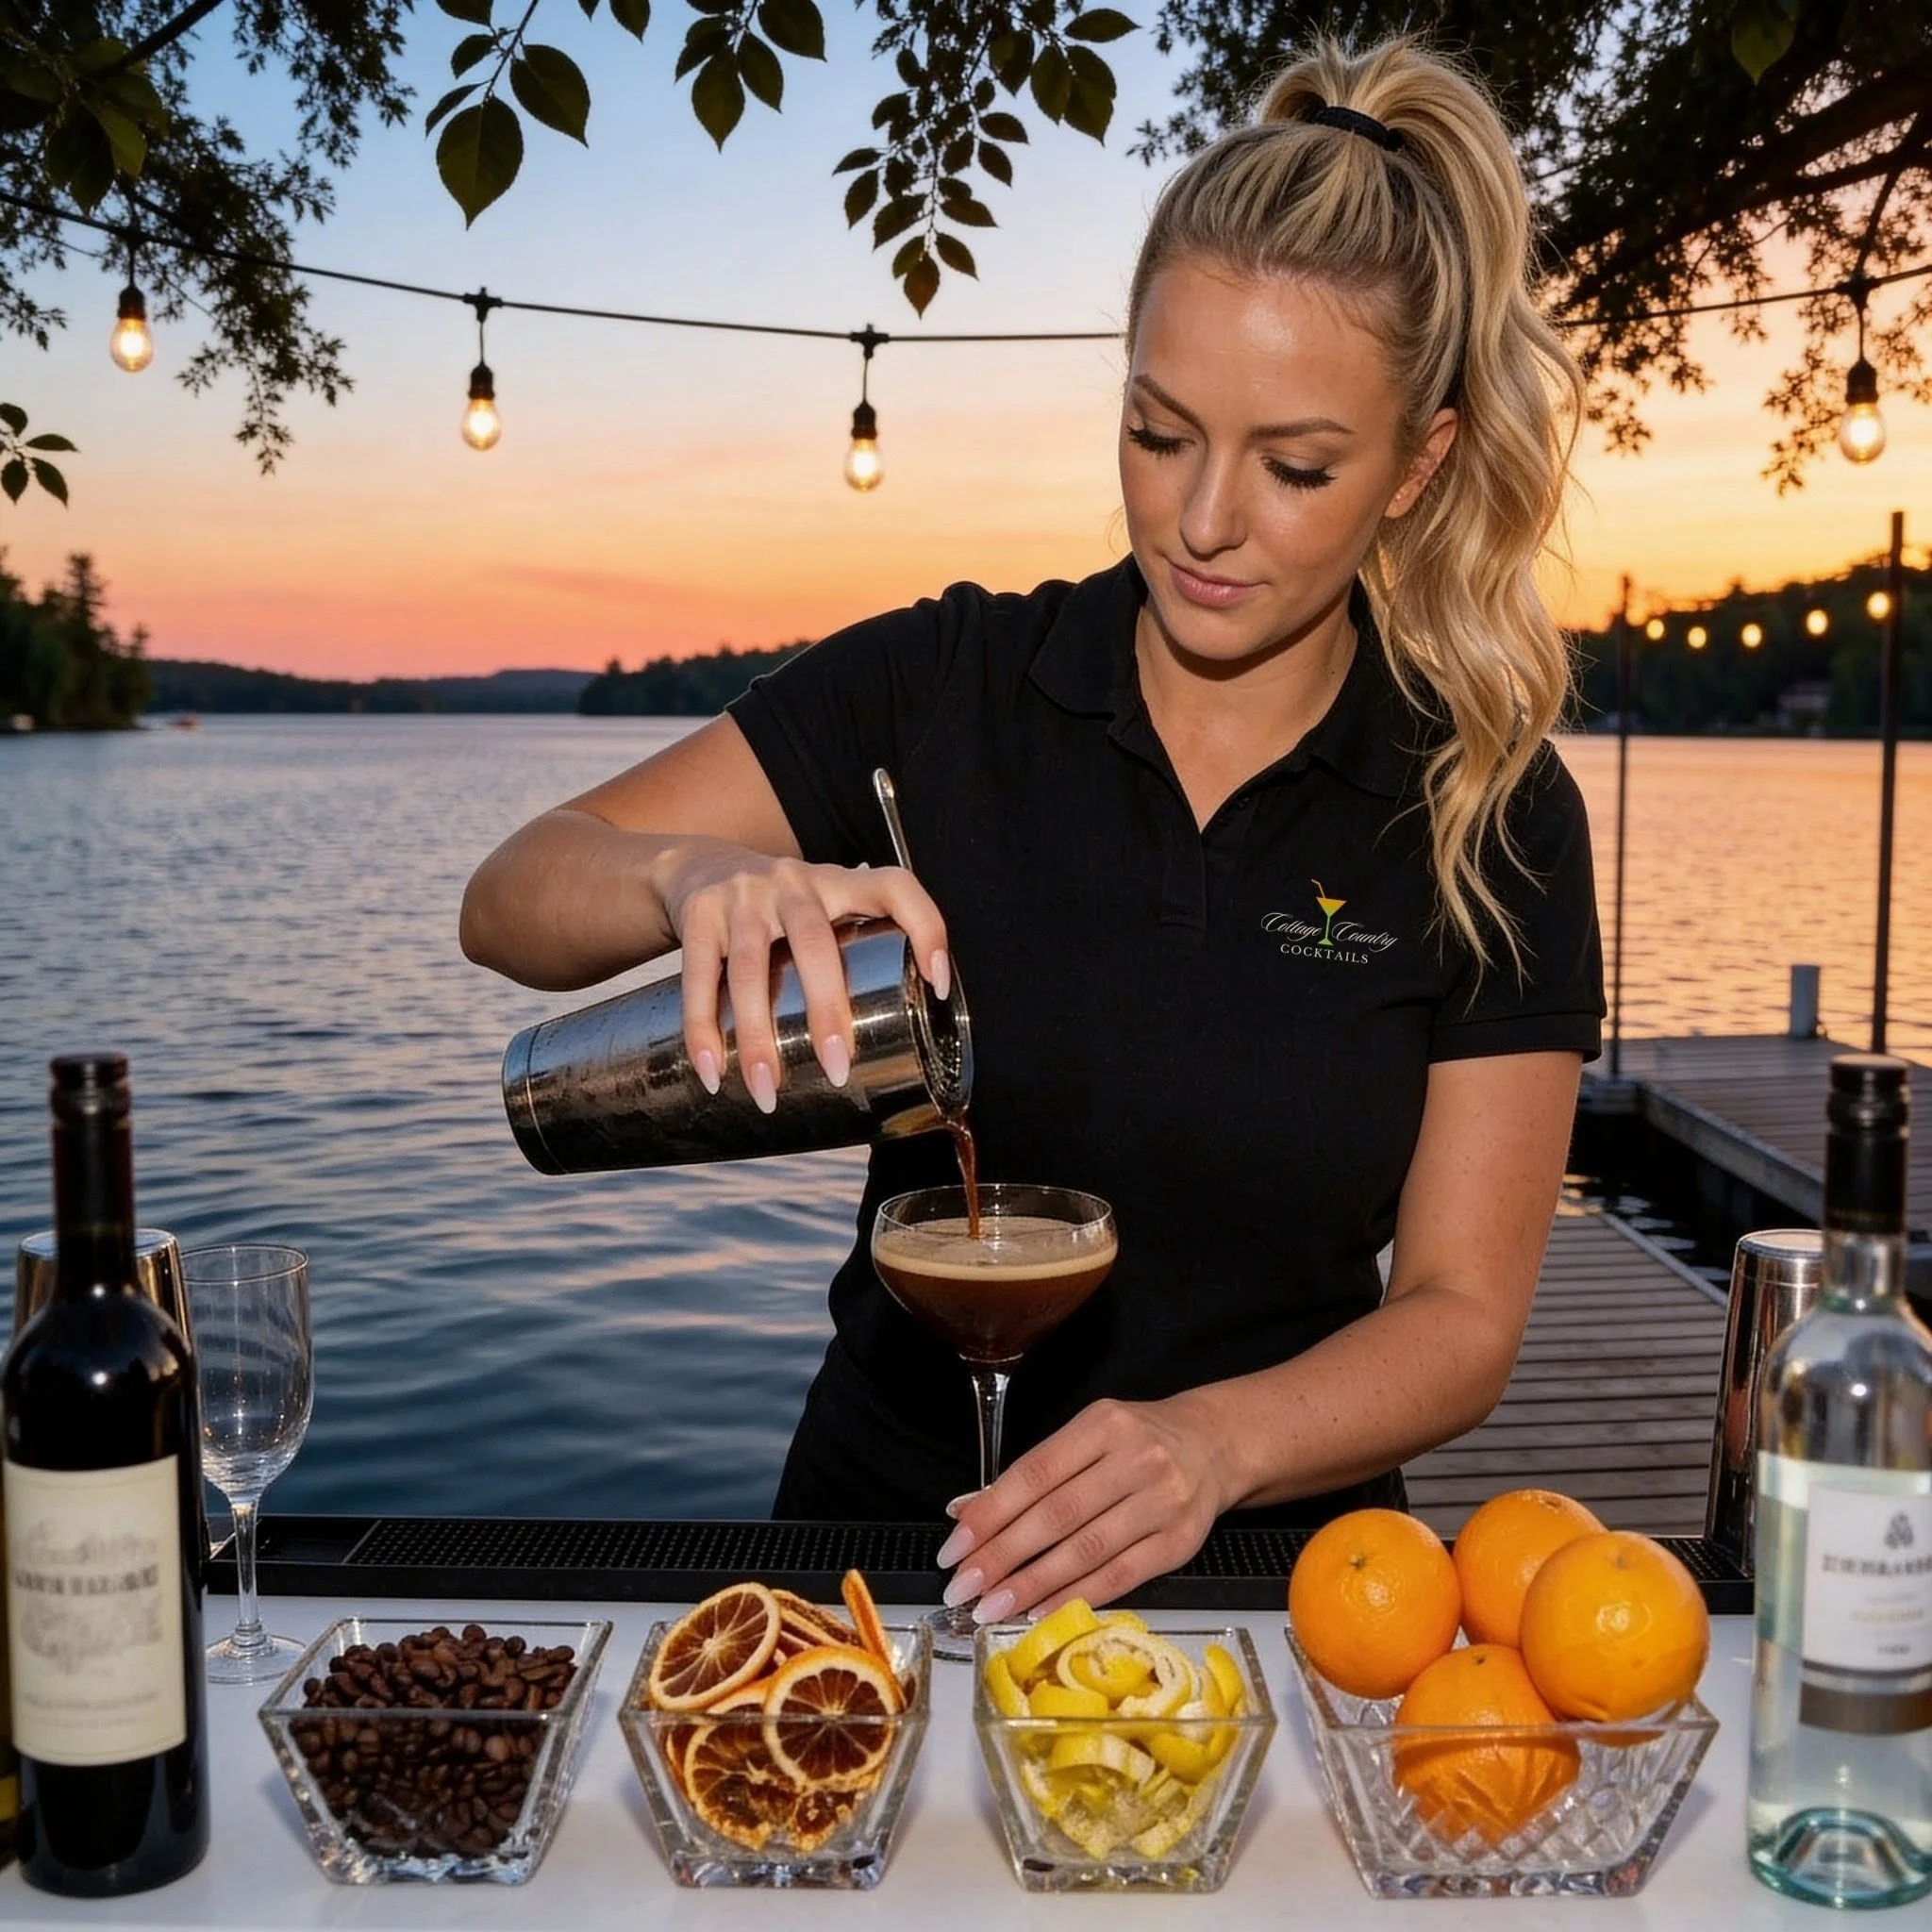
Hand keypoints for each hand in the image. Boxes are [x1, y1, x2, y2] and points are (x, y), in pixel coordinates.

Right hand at [658, 844, 948, 1112]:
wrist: (698, 868)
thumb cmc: (782, 914)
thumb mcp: (824, 915)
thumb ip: (856, 956)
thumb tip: (898, 1047)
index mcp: (840, 883)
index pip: (896, 887)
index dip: (926, 927)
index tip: (940, 983)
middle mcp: (795, 882)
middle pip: (815, 943)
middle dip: (827, 1010)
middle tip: (838, 1068)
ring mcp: (743, 897)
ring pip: (750, 969)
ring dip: (758, 1037)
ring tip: (767, 1092)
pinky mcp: (700, 915)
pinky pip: (698, 978)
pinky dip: (703, 1030)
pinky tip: (714, 1072)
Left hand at [933, 1393, 1234, 1621]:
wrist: (1213, 1445)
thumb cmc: (1138, 1440)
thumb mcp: (1088, 1434)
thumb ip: (1036, 1471)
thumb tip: (968, 1511)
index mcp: (1103, 1424)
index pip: (1035, 1474)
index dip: (990, 1513)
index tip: (955, 1547)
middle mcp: (1136, 1459)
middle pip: (1056, 1516)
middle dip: (1002, 1556)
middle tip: (963, 1587)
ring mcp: (1162, 1503)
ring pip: (1085, 1551)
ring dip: (1032, 1585)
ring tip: (992, 1606)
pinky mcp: (1179, 1543)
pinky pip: (1120, 1576)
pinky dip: (1075, 1596)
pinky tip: (1041, 1611)